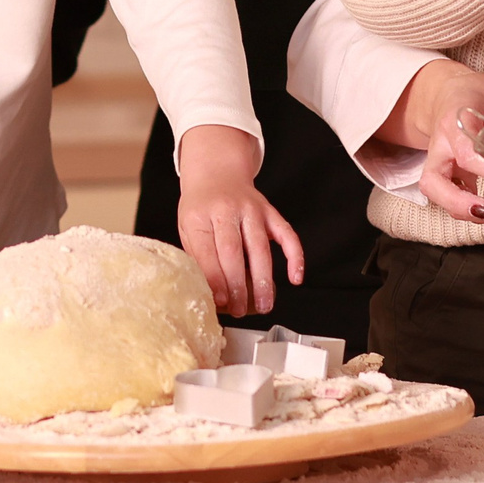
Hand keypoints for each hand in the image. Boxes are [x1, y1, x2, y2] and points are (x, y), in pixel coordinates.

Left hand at [176, 123, 305, 317]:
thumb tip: (211, 294)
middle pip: (234, 252)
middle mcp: (226, 210)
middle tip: (240, 310)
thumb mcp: (188, 228)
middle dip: (238, 285)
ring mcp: (252, 209)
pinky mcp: (270, 212)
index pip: (207, 253)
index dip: (215, 280)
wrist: (216, 172)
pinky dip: (295, 256)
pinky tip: (295, 277)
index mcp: (199, 217)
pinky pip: (287, 234)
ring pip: (260, 247)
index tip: (220, 302)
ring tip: (265, 304)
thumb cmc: (201, 207)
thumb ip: (198, 257)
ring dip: (264, 279)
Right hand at [383, 59, 483, 224]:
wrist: (449, 95)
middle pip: (438, 186)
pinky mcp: (441, 180)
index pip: (466, 153)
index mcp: (453, 122)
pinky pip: (452, 204)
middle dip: (474, 207)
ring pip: (442, 201)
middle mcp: (438, 147)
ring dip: (479, 214)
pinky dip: (478, 213)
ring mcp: (436, 166)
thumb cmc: (474, 98)